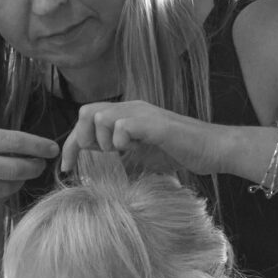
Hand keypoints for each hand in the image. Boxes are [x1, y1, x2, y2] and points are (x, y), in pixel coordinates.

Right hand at [0, 127, 58, 218]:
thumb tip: (28, 148)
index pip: (12, 142)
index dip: (37, 146)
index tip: (52, 149)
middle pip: (14, 169)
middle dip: (33, 168)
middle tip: (39, 166)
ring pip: (5, 190)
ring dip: (18, 184)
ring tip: (19, 178)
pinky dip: (2, 198)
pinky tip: (1, 190)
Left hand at [58, 100, 227, 178]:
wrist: (211, 150)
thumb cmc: (178, 154)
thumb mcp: (139, 158)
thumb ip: (117, 157)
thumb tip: (92, 169)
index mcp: (125, 115)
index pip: (85, 120)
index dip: (70, 144)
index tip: (67, 168)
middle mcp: (130, 108)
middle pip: (85, 112)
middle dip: (83, 140)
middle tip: (97, 159)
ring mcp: (142, 113)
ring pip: (100, 117)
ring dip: (104, 141)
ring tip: (123, 152)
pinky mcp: (153, 123)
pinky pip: (122, 125)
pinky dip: (121, 141)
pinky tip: (135, 149)